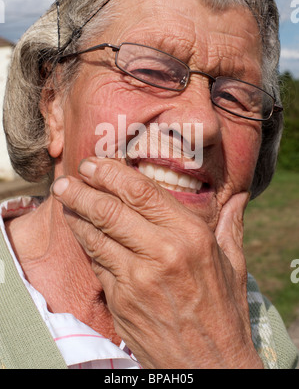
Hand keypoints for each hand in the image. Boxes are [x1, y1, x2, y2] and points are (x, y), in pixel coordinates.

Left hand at [52, 157, 262, 368]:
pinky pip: (96, 263)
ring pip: (95, 235)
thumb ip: (231, 224)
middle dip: (82, 189)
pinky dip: (84, 243)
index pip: (142, 191)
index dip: (112, 173)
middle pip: (110, 209)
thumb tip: (240, 195)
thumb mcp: (233, 263)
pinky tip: (79, 231)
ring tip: (64, 199)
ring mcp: (137, 278)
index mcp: (191, 236)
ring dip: (75, 214)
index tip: (94, 163)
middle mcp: (162, 252)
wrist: (210, 364)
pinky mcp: (120, 300)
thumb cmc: (223, 310)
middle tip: (67, 179)